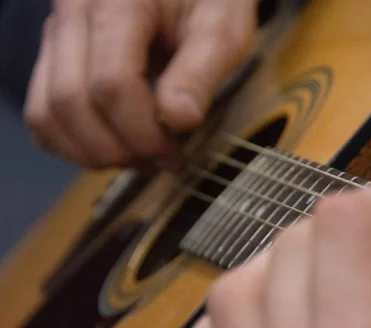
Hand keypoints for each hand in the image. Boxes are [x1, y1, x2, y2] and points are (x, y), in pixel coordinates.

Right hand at [24, 0, 256, 169]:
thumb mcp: (222, 27)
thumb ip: (201, 71)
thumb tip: (178, 120)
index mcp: (117, 0)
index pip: (111, 83)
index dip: (142, 133)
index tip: (175, 154)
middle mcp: (74, 11)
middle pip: (71, 102)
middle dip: (118, 148)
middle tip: (161, 162)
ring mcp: (59, 32)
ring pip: (47, 112)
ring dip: (92, 152)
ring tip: (140, 159)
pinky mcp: (57, 53)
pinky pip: (43, 110)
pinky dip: (72, 142)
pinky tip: (114, 148)